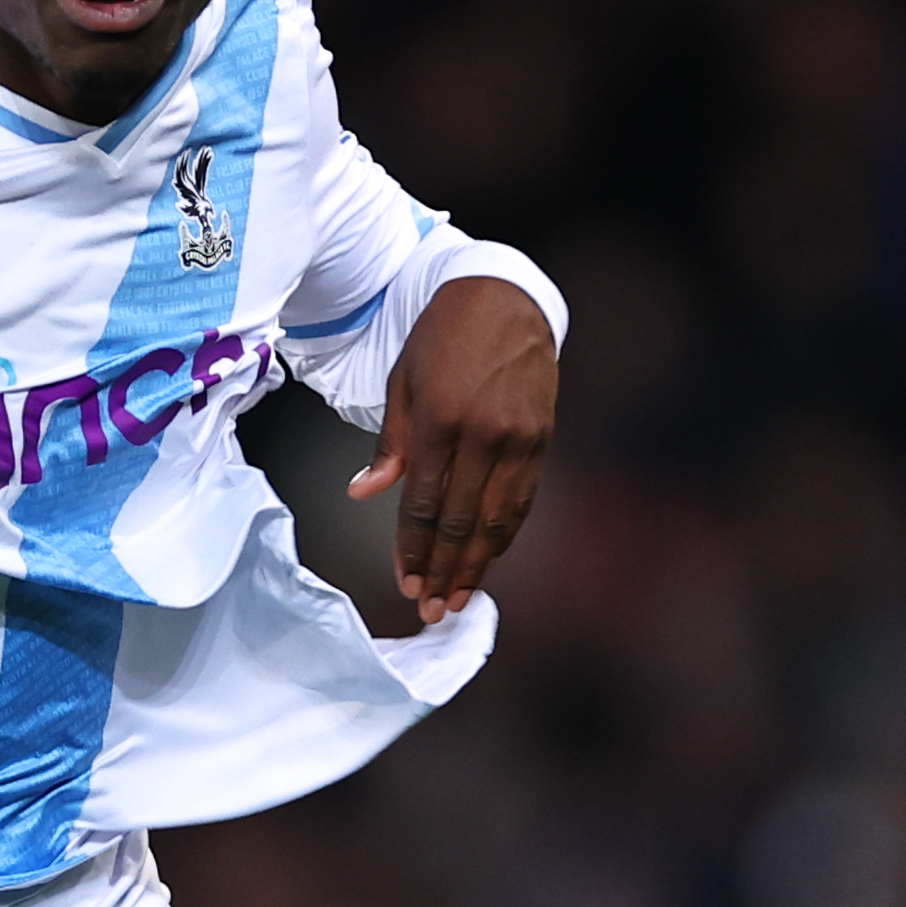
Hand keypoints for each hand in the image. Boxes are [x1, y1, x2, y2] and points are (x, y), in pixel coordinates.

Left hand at [348, 274, 556, 622]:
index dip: (412, 549)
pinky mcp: (541, 439)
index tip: (405, 581)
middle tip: (429, 609)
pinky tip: (488, 560)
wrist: (505, 297)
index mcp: (440, 419)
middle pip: (460, 522)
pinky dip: (505, 536)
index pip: (423, 503)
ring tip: (457, 599)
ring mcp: (518, 440)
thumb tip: (364, 493)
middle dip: (441, 570)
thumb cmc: (443, 337)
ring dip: (475, 565)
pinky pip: (522, 501)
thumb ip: (390, 443)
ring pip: (496, 520)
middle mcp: (483, 435)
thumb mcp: (403, 381)